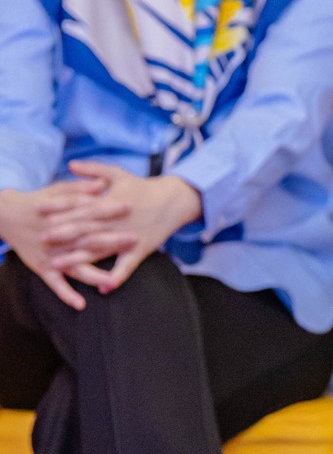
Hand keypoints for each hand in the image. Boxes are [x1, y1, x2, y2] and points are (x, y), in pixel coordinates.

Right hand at [0, 184, 127, 308]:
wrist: (5, 214)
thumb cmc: (37, 201)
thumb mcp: (57, 190)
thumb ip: (80, 188)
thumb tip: (103, 184)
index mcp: (63, 217)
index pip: (90, 212)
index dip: (110, 208)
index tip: (130, 207)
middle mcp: (59, 237)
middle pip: (89, 239)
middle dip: (112, 240)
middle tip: (134, 240)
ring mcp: (51, 255)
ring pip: (76, 266)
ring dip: (94, 275)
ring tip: (113, 281)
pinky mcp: (42, 267)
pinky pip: (55, 284)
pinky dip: (66, 295)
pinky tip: (81, 304)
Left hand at [35, 163, 202, 291]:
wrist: (173, 200)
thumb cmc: (142, 187)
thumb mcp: (118, 174)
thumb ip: (93, 169)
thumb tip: (70, 164)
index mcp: (108, 201)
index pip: (78, 204)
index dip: (58, 206)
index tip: (38, 209)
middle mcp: (114, 220)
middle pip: (84, 228)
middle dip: (61, 234)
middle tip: (40, 239)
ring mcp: (126, 236)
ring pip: (98, 249)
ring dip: (77, 258)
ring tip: (56, 265)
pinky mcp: (140, 250)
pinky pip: (127, 266)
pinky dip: (117, 277)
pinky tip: (104, 288)